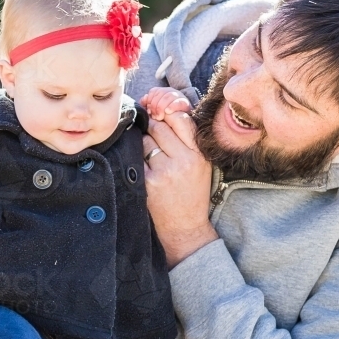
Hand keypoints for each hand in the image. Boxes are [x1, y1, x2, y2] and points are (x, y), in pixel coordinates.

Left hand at [139, 87, 190, 119]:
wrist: (184, 126)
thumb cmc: (166, 119)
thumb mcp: (155, 112)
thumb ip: (148, 105)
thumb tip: (143, 99)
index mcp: (163, 93)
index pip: (154, 91)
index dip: (150, 100)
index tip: (148, 111)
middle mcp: (172, 93)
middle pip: (161, 92)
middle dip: (155, 105)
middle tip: (154, 116)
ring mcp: (180, 98)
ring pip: (169, 96)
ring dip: (162, 106)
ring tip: (160, 117)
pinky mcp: (186, 105)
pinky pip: (179, 102)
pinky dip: (172, 106)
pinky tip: (168, 112)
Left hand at [142, 112, 216, 268]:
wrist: (185, 226)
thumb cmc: (192, 192)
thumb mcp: (201, 165)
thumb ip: (188, 140)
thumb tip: (164, 112)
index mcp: (199, 154)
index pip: (181, 119)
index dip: (167, 114)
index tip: (161, 115)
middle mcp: (184, 160)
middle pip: (159, 127)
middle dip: (152, 127)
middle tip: (152, 136)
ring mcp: (165, 171)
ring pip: (146, 140)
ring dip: (144, 143)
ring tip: (152, 156)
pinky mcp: (149, 181)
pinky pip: (137, 157)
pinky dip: (138, 159)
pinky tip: (146, 169)